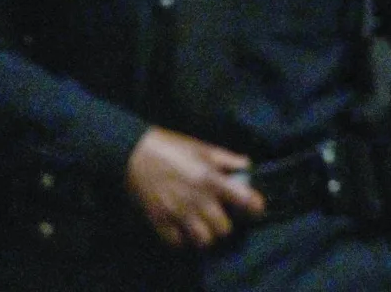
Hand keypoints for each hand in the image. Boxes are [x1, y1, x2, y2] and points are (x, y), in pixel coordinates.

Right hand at [126, 127, 264, 248]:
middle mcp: (197, 199)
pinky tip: (184, 230)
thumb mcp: (204, 148)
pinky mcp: (159, 221)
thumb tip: (247, 166)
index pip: (244, 200)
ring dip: (207, 236)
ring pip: (203, 241)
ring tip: (204, 227)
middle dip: (226, 224)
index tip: (256, 208)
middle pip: (224, 228)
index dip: (255, 207)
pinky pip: (177, 243)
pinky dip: (183, 240)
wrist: (135, 153)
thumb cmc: (172, 147)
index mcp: (211, 179)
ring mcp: (177, 213)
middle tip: (222, 218)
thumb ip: (227, 159)